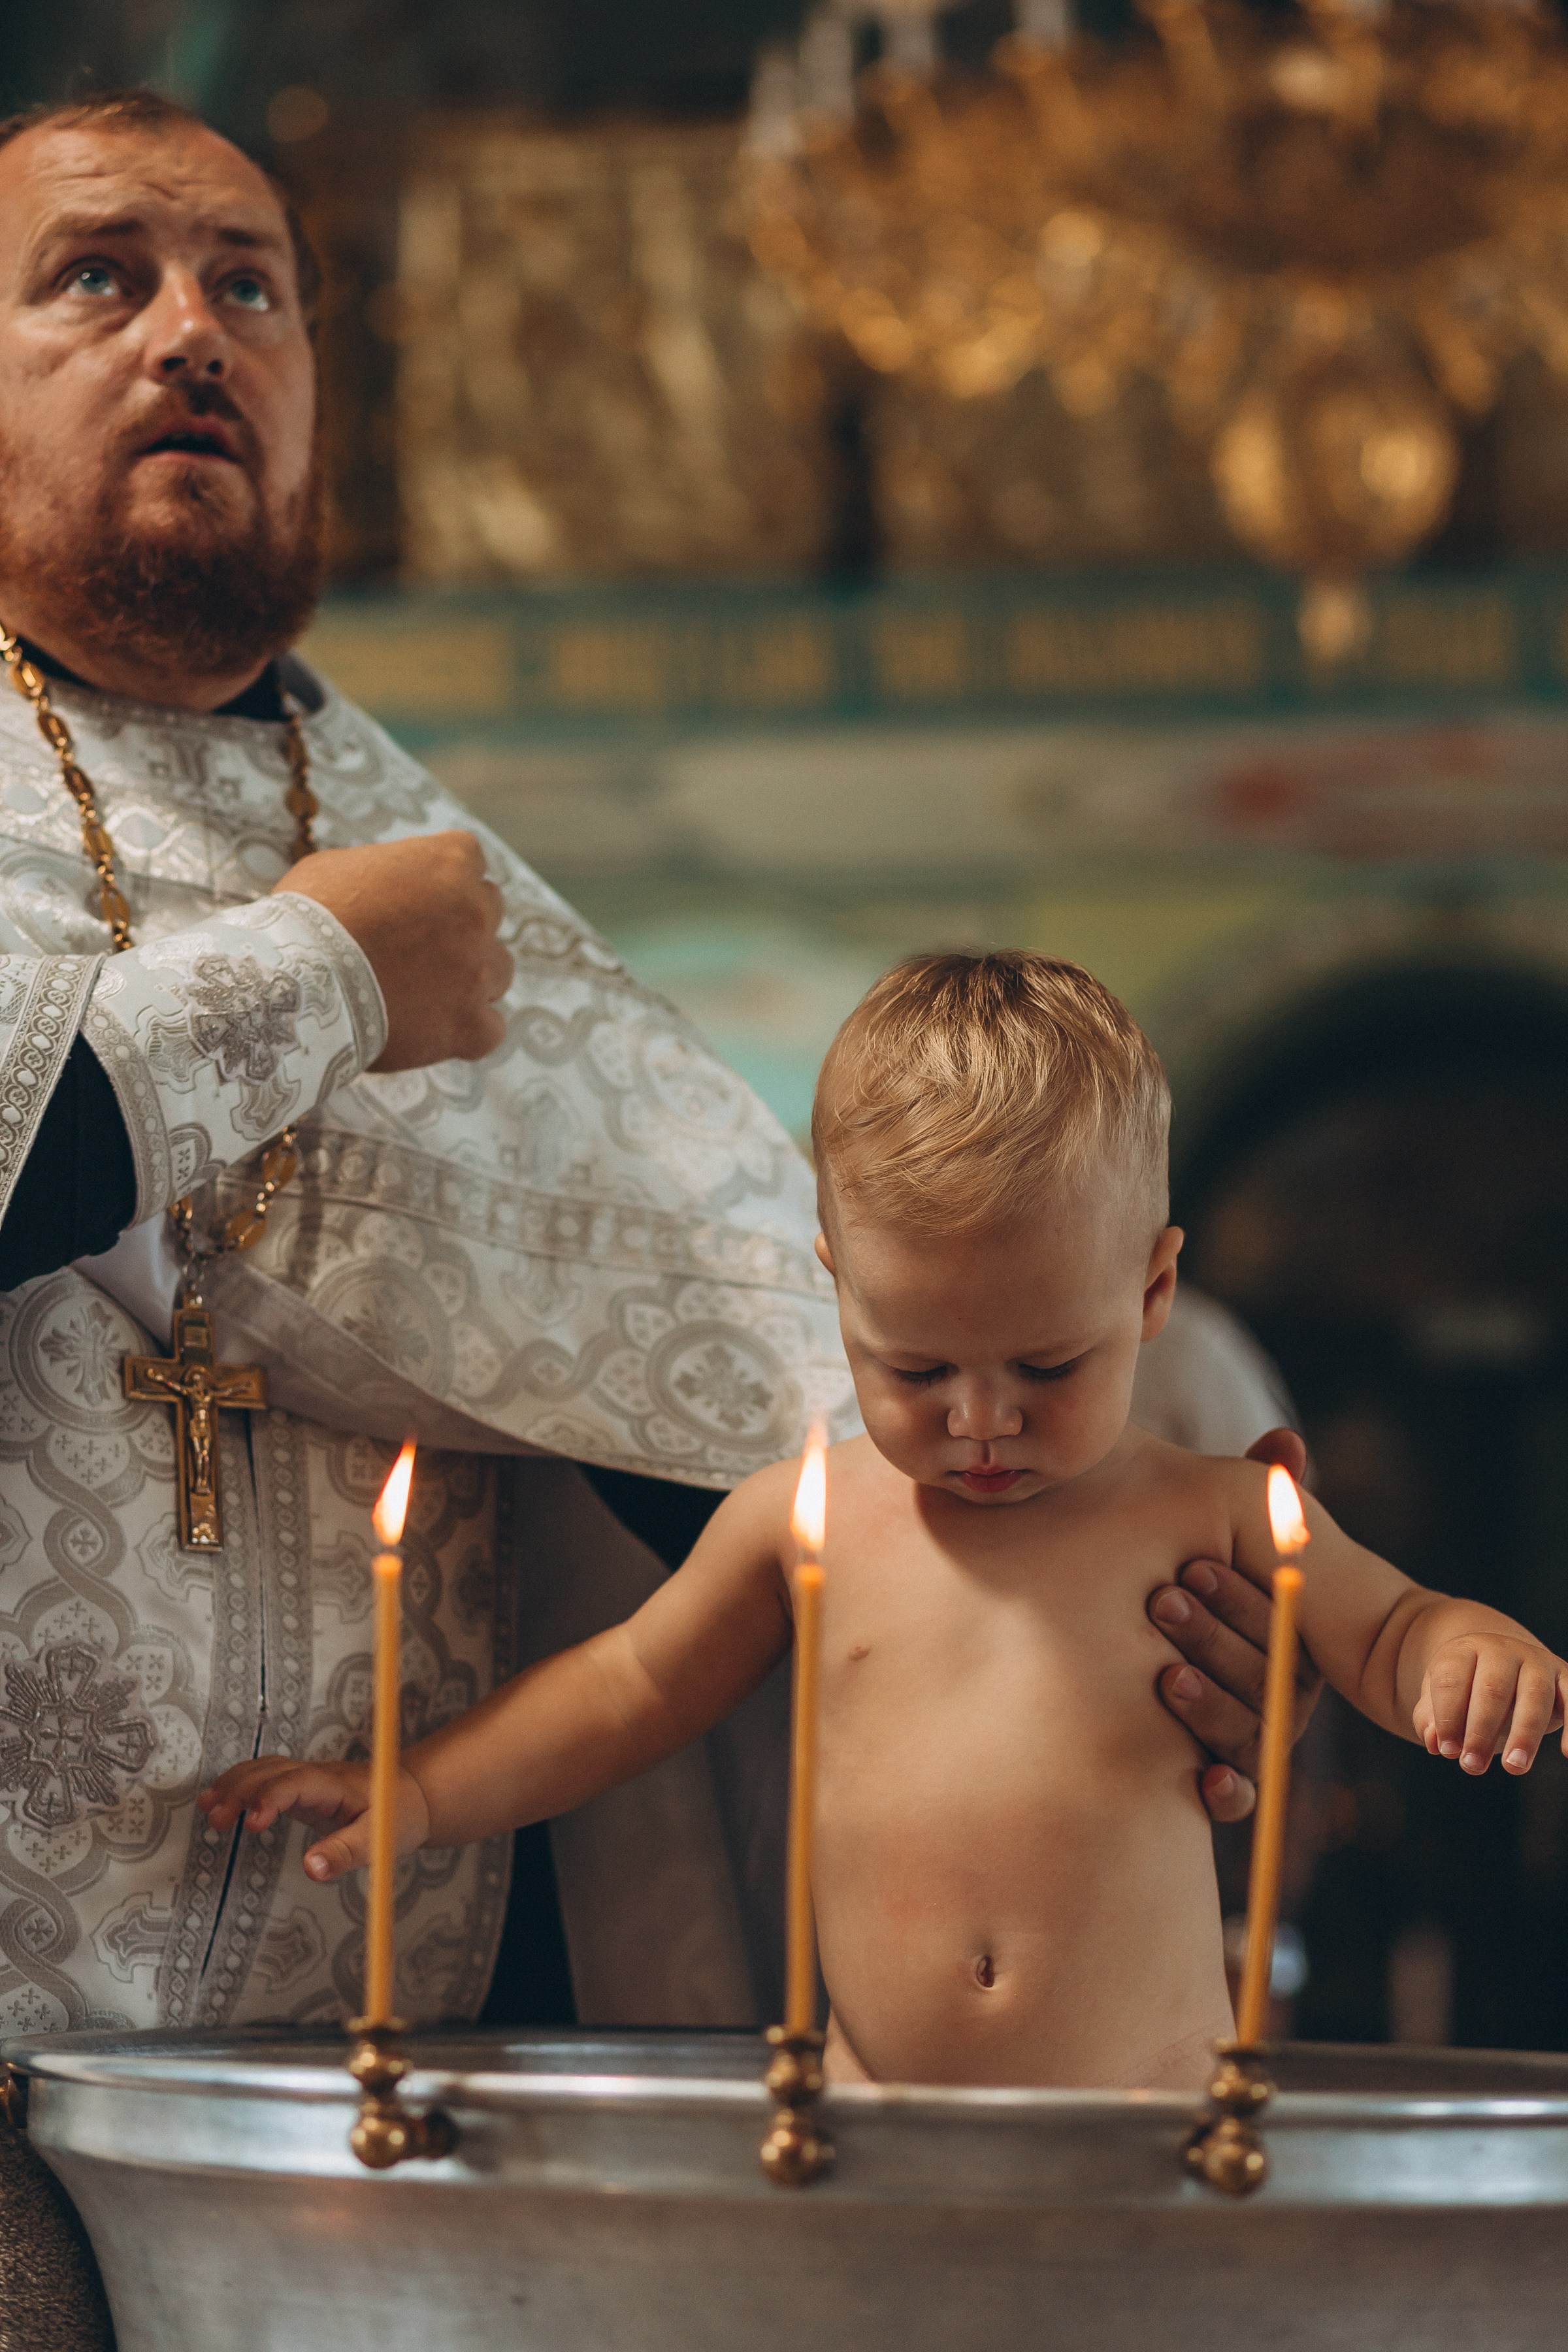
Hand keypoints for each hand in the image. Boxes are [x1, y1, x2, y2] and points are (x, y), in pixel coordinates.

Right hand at [198, 1755, 429, 1879]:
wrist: (413, 1795)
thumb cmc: (399, 1815)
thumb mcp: (380, 1839)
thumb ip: (345, 1853)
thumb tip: (310, 1870)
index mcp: (336, 1785)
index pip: (296, 1783)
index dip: (270, 1798)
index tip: (251, 1824)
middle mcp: (318, 1775)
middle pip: (272, 1772)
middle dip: (241, 1791)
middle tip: (216, 1820)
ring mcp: (308, 1778)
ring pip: (265, 1769)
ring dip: (235, 1784)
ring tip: (209, 1809)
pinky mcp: (303, 1787)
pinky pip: (266, 1777)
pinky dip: (241, 1785)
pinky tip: (221, 1800)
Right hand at [275, 830, 511, 1070]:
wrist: (297, 981)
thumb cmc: (308, 917)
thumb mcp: (338, 868)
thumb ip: (382, 872)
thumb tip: (385, 884)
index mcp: (449, 863)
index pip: (468, 859)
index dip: (441, 880)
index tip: (418, 896)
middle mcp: (476, 912)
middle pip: (488, 911)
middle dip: (460, 924)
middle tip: (418, 943)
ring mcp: (477, 971)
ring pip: (498, 970)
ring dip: (472, 976)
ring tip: (427, 989)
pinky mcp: (469, 1024)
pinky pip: (491, 1028)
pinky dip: (471, 1029)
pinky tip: (441, 1029)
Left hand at [1149, 1425, 1320, 1823]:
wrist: (1099, 1663)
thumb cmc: (1176, 1581)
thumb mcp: (1210, 1534)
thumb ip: (1252, 1495)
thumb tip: (1288, 1440)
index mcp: (1282, 1637)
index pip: (1277, 1623)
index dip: (1236, 1594)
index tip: (1189, 1564)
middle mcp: (1273, 1693)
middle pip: (1264, 1679)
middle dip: (1215, 1639)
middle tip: (1161, 1601)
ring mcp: (1244, 1739)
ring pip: (1247, 1733)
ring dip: (1209, 1706)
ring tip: (1164, 1676)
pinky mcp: (1213, 1784)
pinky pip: (1236, 1798)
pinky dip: (1226, 1792)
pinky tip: (1205, 1780)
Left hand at [1415, 1634, 1567, 1774]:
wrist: (1505, 1662)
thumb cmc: (1468, 1689)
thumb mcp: (1441, 1698)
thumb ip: (1430, 1719)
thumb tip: (1434, 1743)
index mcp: (1464, 1650)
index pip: (1451, 1682)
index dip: (1447, 1718)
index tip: (1447, 1751)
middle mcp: (1502, 1650)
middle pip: (1491, 1689)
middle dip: (1480, 1731)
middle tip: (1472, 1766)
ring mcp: (1536, 1661)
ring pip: (1533, 1696)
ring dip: (1524, 1735)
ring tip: (1513, 1767)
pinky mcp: (1564, 1676)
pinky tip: (1566, 1753)